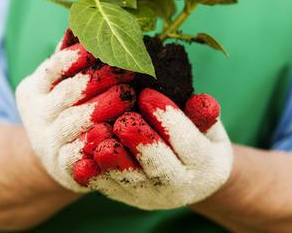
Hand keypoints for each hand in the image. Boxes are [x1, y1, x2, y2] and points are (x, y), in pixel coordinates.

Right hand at [15, 30, 134, 192]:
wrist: (58, 157)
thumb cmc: (71, 106)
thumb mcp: (65, 80)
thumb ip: (75, 54)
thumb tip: (87, 12)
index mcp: (33, 88)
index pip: (54, 67)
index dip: (79, 56)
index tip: (103, 47)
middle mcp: (35, 114)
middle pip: (67, 93)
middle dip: (98, 80)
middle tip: (128, 69)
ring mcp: (46, 142)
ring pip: (73, 122)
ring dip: (102, 107)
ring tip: (128, 95)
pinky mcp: (62, 167)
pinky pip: (80, 154)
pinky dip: (97, 142)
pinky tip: (117, 131)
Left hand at [75, 88, 232, 208]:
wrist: (192, 179)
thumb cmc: (200, 139)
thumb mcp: (209, 127)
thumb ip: (204, 115)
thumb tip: (202, 101)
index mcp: (205, 165)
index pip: (187, 142)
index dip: (167, 118)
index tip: (148, 93)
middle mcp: (179, 187)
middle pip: (158, 166)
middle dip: (140, 142)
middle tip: (123, 118)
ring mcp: (152, 196)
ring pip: (130, 181)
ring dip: (112, 159)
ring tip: (99, 134)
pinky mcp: (128, 199)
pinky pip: (109, 188)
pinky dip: (94, 175)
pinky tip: (82, 156)